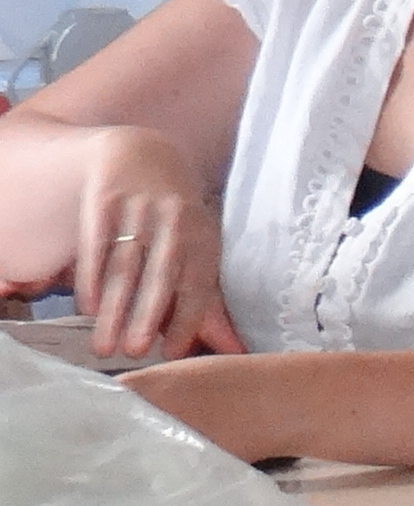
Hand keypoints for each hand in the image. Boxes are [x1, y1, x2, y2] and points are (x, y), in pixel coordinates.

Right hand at [62, 131, 233, 358]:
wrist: (142, 152)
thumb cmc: (177, 215)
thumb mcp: (198, 250)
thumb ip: (210, 301)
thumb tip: (236, 350)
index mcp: (203, 236)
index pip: (197, 283)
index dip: (185, 319)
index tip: (171, 352)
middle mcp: (174, 221)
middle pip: (159, 276)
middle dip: (146, 316)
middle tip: (133, 353)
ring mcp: (138, 207)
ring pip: (125, 265)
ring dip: (114, 308)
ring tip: (105, 345)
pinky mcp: (104, 197)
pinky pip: (96, 243)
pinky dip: (90, 277)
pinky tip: (86, 308)